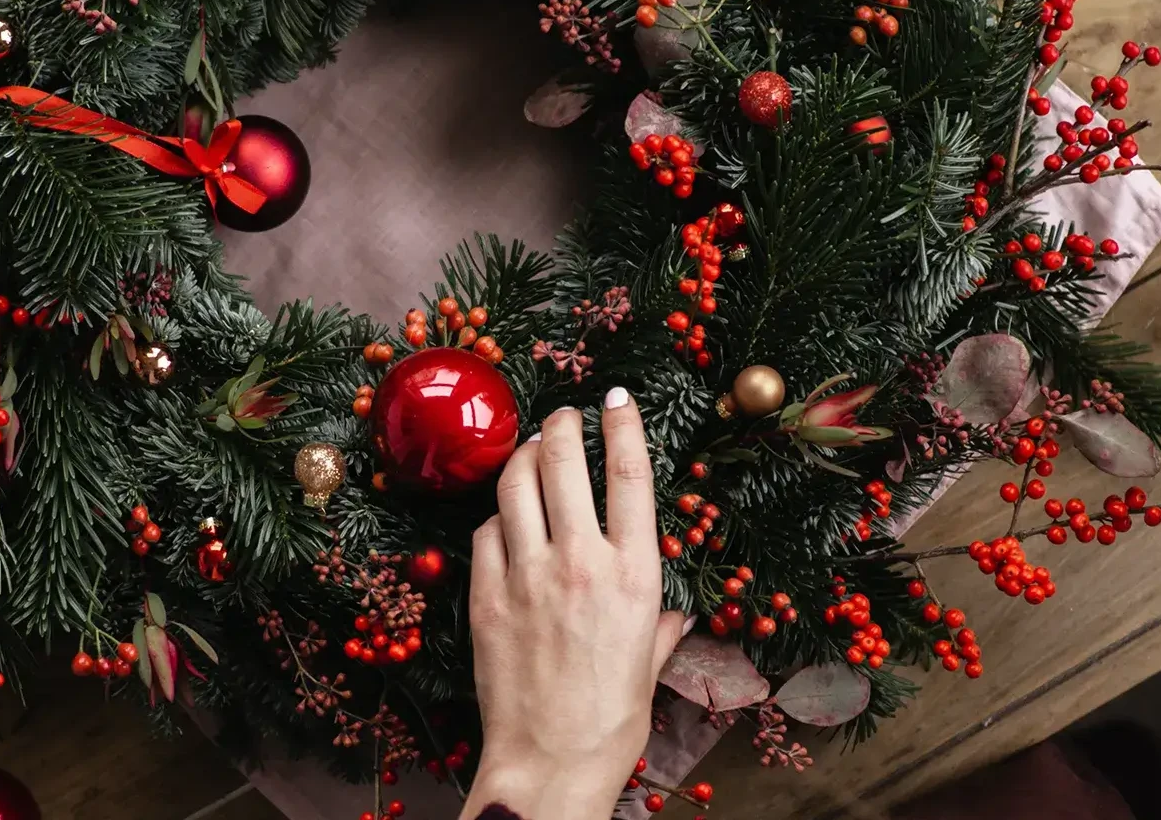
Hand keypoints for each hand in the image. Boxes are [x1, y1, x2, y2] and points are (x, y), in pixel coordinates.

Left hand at [459, 388, 688, 819]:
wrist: (550, 763)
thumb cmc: (611, 721)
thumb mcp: (650, 665)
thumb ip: (660, 625)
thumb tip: (674, 614)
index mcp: (634, 575)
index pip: (630, 475)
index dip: (621, 425)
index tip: (615, 398)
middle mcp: (581, 563)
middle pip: (564, 462)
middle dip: (562, 426)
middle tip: (563, 415)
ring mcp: (528, 575)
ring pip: (515, 484)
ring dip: (522, 455)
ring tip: (529, 447)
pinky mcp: (486, 595)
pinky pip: (486, 532)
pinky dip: (496, 515)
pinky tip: (503, 516)